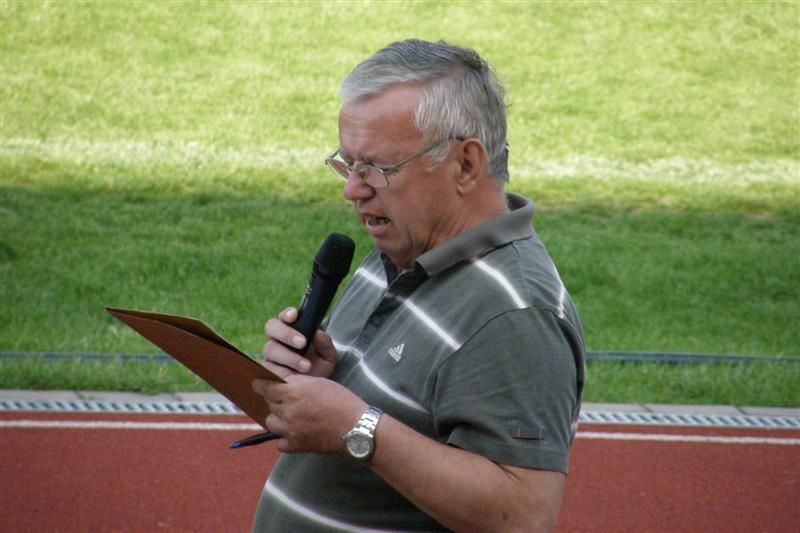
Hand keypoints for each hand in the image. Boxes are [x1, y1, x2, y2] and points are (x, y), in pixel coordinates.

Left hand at [252, 374, 366, 453]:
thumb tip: (283, 382)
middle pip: (269, 403)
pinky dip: (284, 438)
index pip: (265, 387)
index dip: (259, 384)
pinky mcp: (296, 446)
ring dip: (277, 417)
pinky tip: (294, 432)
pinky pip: (279, 442)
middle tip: (285, 398)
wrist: (355, 427)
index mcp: (293, 392)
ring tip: (289, 415)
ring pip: (270, 422)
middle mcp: (288, 411)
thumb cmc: (341, 401)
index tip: (257, 383)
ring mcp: (290, 430)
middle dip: (274, 399)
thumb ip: (298, 382)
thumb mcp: (320, 382)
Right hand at [262, 307, 337, 379]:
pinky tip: (292, 376)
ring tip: (306, 366)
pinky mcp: (266, 370)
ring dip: (289, 357)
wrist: (313, 389)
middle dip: (287, 334)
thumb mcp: (328, 355)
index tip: (294, 316)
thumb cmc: (319, 366)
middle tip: (302, 343)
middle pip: (272, 327)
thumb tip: (316, 334)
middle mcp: (277, 339)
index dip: (287, 314)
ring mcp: (270, 354)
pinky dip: (280, 371)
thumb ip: (324, 343)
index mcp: (291, 329)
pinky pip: (267, 367)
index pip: (285, 316)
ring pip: (270, 348)